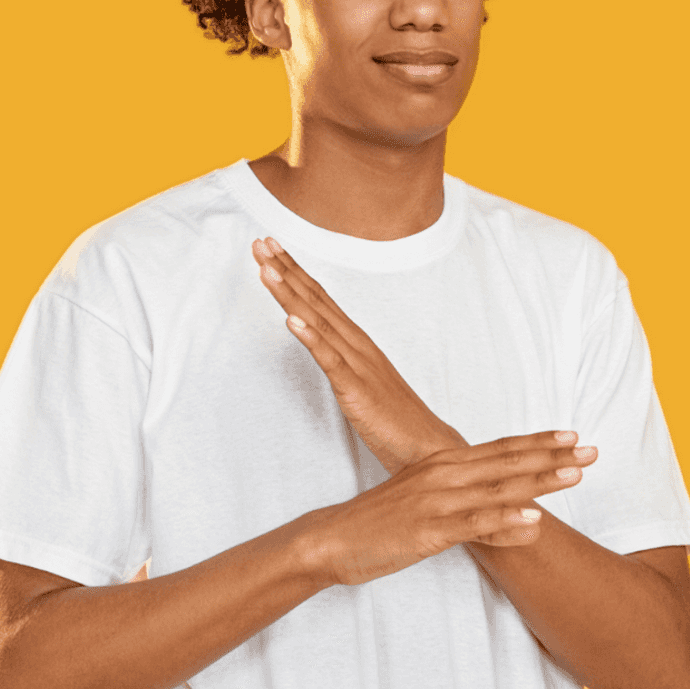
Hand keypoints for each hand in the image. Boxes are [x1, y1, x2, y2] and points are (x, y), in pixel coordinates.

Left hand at [251, 237, 465, 473]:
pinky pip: (330, 360)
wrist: (428, 446)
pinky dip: (310, 337)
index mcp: (357, 342)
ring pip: (318, 322)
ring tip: (267, 269)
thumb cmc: (396, 418)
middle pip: (316, 300)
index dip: (294, 272)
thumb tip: (320, 343)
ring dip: (291, 294)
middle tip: (260, 243)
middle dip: (286, 270)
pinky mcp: (357, 389)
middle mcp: (357, 345)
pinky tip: (291, 321)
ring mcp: (358, 365)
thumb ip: (343, 359)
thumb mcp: (362, 381)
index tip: (271, 248)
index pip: (320, 299)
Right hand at [297, 430, 598, 586]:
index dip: (539, 441)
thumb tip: (507, 505)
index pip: (500, 448)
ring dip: (539, 482)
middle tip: (592, 449)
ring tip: (575, 475)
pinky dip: (505, 523)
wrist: (333, 538)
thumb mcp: (426, 501)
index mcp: (444, 463)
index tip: (573, 435)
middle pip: (508, 462)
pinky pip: (473, 525)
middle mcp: (445, 474)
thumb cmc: (381, 522)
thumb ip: (465, 499)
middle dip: (553, 456)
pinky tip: (533, 522)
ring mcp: (438, 501)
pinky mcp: (429, 530)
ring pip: (498, 489)